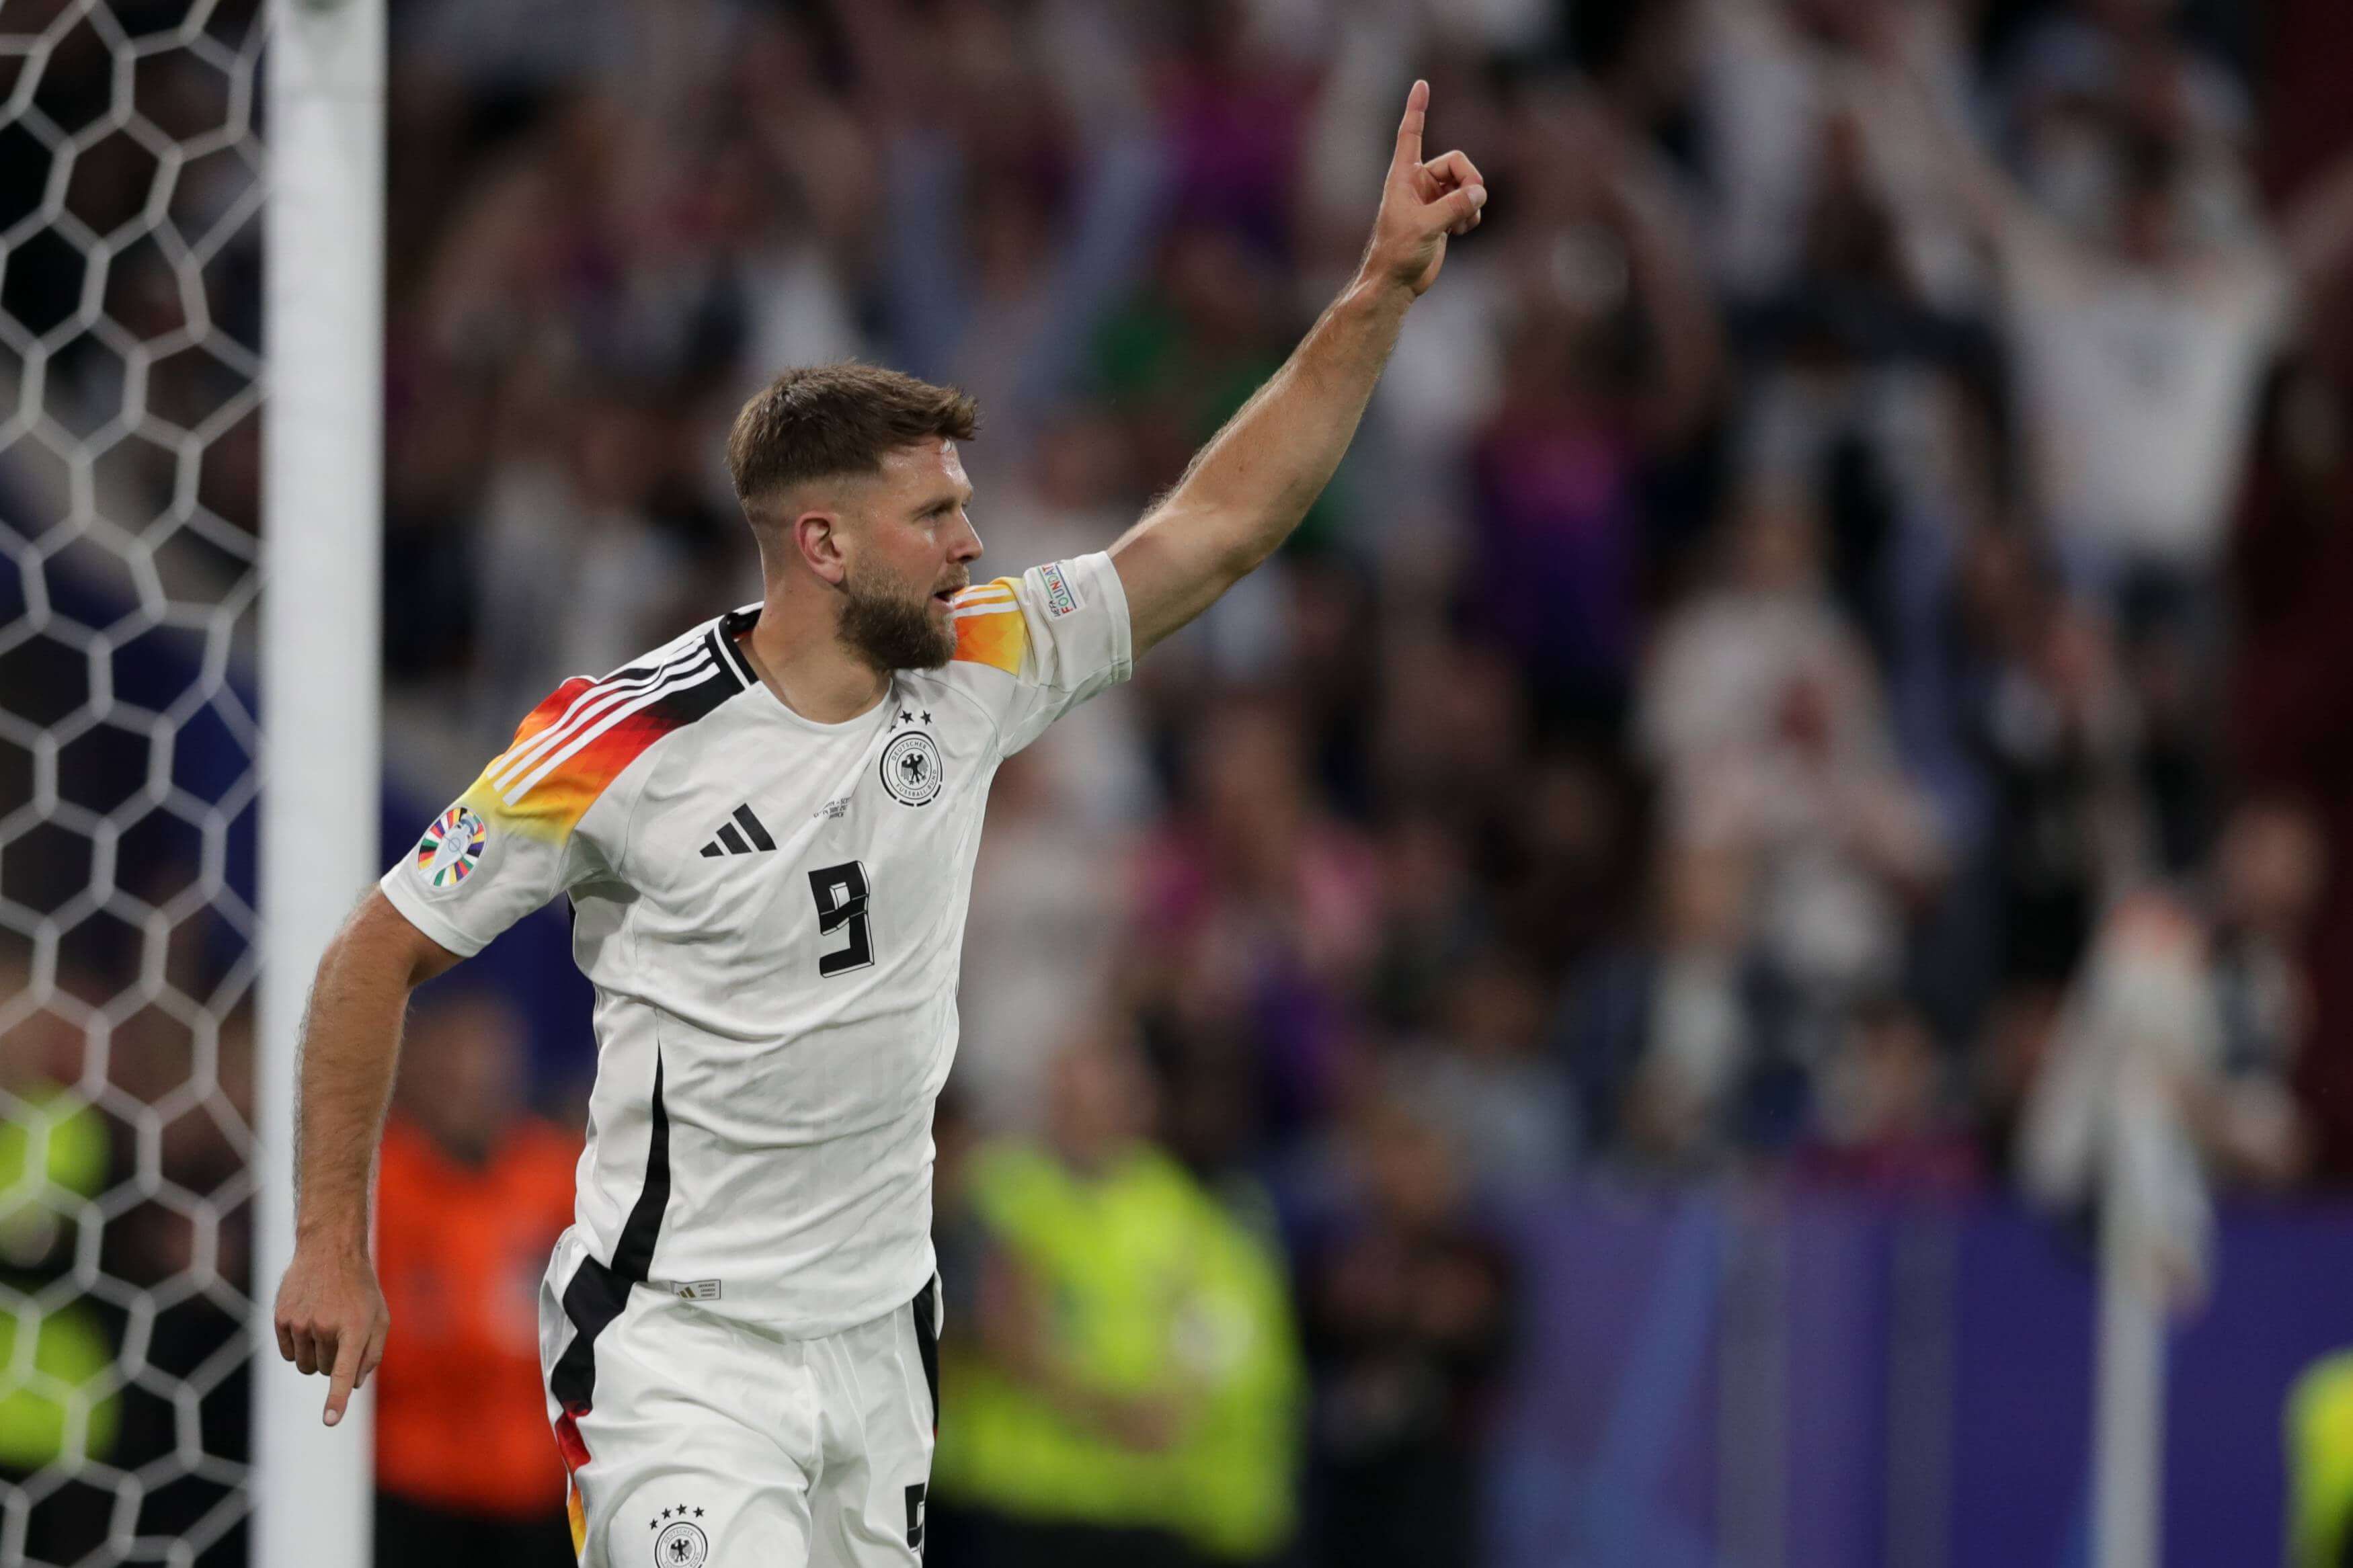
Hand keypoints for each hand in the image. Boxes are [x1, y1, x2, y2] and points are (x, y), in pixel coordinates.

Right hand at [273, 1239, 389, 1427]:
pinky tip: (307, 1323)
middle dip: (333, 1360)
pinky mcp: (281, 1319)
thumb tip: (354, 1385)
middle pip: (325, 1371)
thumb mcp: (379, 1316)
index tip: (330, 1421)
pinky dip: (298, 1349)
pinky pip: (288, 1354)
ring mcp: (300, 1322)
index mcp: (355, 1327)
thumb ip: (372, 1353)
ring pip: (305, 1366)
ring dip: (315, 1356)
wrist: (330, 1250)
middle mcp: (326, 1326)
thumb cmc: (360, 1288)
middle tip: (340, 1331)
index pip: (343, 1370)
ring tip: (325, 1325)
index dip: (336, 1398)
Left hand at [1358, 80, 1486, 298]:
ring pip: (1466, 184)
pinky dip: (1471, 215)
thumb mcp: (1427, 226)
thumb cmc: (1398, 253)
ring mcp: (1433, 199)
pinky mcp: (1443, 216)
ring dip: (1472, 202)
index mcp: (1404, 176)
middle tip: (1472, 202)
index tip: (1421, 83)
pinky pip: (1468, 203)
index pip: (1412, 133)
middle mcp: (1419, 183)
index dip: (1417, 108)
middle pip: (1458, 163)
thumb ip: (1455, 206)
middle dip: (1470, 180)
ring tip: (1461, 224)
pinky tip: (1460, 232)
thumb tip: (1480, 192)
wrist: (1395, 283)